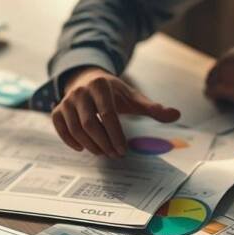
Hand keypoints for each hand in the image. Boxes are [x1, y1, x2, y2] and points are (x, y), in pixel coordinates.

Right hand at [51, 67, 179, 156]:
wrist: (88, 79)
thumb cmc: (114, 92)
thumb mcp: (133, 97)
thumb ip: (153, 108)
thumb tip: (176, 114)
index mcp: (101, 86)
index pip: (108, 115)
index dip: (116, 135)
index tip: (123, 150)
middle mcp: (81, 92)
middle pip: (90, 124)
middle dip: (104, 143)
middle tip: (115, 155)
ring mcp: (67, 101)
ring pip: (76, 128)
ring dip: (90, 145)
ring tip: (103, 153)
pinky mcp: (57, 110)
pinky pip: (60, 128)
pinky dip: (70, 141)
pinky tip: (84, 148)